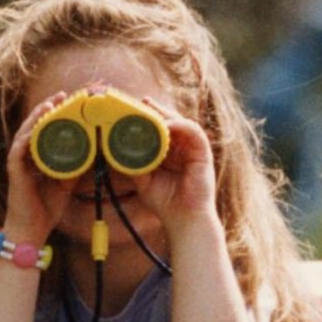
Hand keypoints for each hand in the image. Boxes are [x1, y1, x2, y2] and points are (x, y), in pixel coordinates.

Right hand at [0, 91, 79, 248]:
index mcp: (37, 156)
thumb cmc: (46, 209)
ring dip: (37, 115)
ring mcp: (18, 162)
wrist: (31, 231)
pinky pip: (18, 148)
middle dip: (48, 107)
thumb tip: (95, 152)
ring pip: (25, 131)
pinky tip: (36, 125)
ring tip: (51, 103)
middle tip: (64, 95)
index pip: (45, 128)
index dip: (56, 112)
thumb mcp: (67, 184)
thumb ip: (75, 167)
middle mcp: (26, 155)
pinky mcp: (14, 170)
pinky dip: (27, 135)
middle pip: (35, 124)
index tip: (71, 100)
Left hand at [133, 114, 218, 235]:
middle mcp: (182, 149)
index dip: (149, 118)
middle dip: (157, 110)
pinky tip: (168, 125)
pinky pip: (194, 132)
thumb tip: (117, 150)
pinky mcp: (203, 153)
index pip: (160, 130)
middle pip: (171, 122)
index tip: (134, 109)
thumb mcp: (143, 181)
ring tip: (152, 112)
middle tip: (143, 102)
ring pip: (182, 123)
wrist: (183, 219)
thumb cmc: (165, 203)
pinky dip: (181, 125)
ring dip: (167, 116)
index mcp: (170, 154)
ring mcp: (193, 150)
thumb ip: (134, 165)